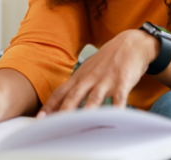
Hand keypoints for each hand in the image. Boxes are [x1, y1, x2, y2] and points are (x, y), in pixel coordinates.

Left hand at [37, 30, 158, 115]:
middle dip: (62, 112)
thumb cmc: (108, 61)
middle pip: (73, 97)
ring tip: (79, 127)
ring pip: (93, 99)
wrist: (131, 43)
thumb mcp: (88, 71)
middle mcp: (89, 79)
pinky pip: (119, 97)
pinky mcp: (123, 81)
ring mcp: (105, 80)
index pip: (60, 93)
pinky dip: (117, 109)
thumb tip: (64, 106)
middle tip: (53, 126)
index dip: (49, 106)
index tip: (40, 119)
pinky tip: (114, 119)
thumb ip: (77, 88)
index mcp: (79, 77)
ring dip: (86, 113)